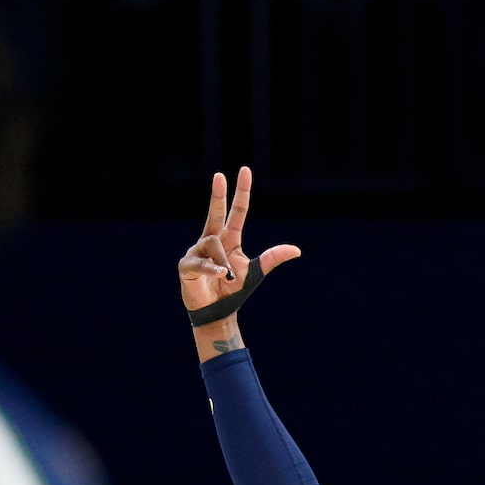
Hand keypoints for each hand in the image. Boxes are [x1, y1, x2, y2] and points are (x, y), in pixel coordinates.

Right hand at [178, 167, 300, 328]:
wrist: (217, 313)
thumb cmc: (233, 292)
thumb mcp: (255, 272)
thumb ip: (272, 258)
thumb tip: (296, 250)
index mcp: (230, 238)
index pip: (237, 211)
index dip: (241, 192)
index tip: (245, 171)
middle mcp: (213, 239)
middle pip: (216, 212)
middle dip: (218, 195)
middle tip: (219, 175)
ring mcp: (197, 250)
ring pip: (213, 244)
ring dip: (223, 261)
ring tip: (228, 277)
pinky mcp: (187, 265)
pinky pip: (202, 262)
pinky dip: (213, 269)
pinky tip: (222, 274)